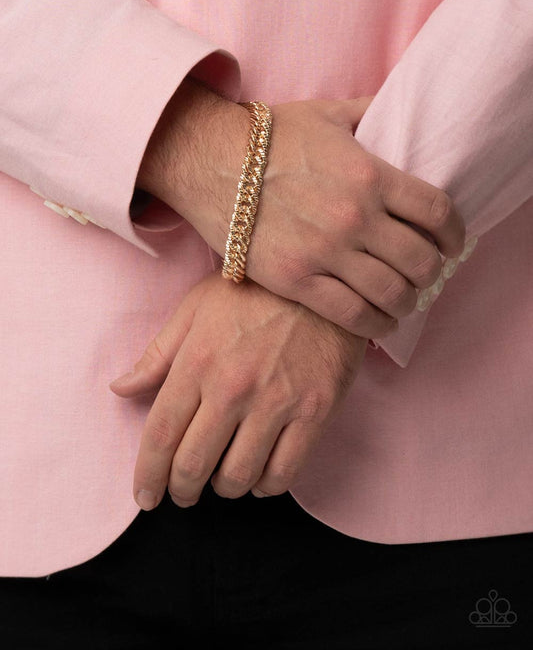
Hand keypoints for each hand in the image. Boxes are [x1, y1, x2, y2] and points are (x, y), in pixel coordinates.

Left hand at [109, 271, 366, 509]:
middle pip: (194, 464)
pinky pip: (284, 472)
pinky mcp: (315, 411)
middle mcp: (233, 387)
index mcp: (198, 361)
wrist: (321, 272)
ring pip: (238, 476)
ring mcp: (277, 401)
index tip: (146, 496)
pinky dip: (265, 486)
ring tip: (221, 479)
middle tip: (182, 493)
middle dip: (181, 490)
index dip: (148, 475)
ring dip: (223, 488)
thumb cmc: (255, 289)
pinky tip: (259, 476)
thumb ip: (158, 353)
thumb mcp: (197, 307)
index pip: (161, 435)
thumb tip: (121, 388)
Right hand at [139, 79, 464, 337]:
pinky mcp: (297, 280)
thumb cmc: (267, 136)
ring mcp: (325, 252)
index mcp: (369, 174)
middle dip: (433, 272)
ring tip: (404, 300)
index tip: (453, 244)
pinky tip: (378, 320)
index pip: (437, 212)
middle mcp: (355, 216)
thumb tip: (395, 105)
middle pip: (421, 260)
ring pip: (393, 293)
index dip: (455, 234)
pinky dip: (375, 324)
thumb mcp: (326, 114)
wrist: (208, 161)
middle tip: (426, 273)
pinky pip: (352, 315)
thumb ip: (369, 111)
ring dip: (408, 302)